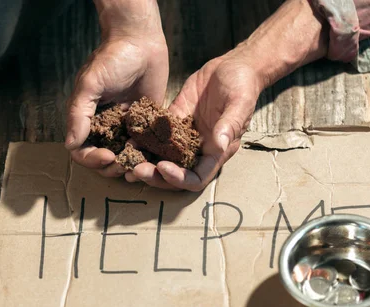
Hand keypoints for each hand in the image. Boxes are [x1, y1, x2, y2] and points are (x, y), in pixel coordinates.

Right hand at [65, 0, 167, 177]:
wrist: (141, 42)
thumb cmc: (112, 59)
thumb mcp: (90, 84)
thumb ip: (78, 114)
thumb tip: (70, 144)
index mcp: (87, 120)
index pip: (82, 151)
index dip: (92, 159)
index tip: (108, 156)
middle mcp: (106, 127)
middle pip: (103, 160)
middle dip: (111, 168)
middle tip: (125, 166)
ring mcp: (127, 127)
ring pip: (125, 157)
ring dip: (130, 166)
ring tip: (139, 166)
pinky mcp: (148, 124)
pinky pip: (147, 146)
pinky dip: (148, 155)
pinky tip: (154, 157)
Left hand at [128, 54, 263, 190]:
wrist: (235, 66)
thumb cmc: (244, 86)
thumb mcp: (240, 104)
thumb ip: (230, 125)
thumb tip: (220, 146)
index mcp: (217, 152)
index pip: (197, 178)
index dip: (179, 178)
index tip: (162, 167)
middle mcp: (199, 149)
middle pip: (175, 174)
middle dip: (155, 176)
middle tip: (135, 169)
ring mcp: (185, 137)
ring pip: (162, 158)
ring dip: (145, 161)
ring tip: (125, 159)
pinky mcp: (175, 120)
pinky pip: (156, 135)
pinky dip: (142, 138)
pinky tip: (128, 137)